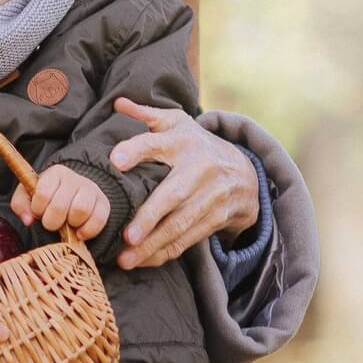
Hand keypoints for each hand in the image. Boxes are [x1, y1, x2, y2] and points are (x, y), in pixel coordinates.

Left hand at [10, 164, 108, 240]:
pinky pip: (99, 219)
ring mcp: (91, 190)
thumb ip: (21, 205)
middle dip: (52, 221)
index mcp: (54, 173)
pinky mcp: (104, 204)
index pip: (43, 193)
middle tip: (51, 223)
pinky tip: (79, 233)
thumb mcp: (28, 195)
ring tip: (66, 225)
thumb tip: (28, 219)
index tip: (39, 212)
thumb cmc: (47, 196)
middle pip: (61, 204)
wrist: (73, 193)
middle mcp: (74, 179)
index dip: (38, 208)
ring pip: (81, 210)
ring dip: (70, 224)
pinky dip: (88, 231)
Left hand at [107, 97, 261, 269]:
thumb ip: (148, 114)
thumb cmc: (196, 145)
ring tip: (127, 259)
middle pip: (172, 194)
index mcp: (183, 141)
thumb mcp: (177, 124)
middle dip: (149, 217)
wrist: (246, 170)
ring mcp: (213, 194)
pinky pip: (190, 237)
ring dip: (154, 244)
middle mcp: (200, 168)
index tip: (116, 160)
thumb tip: (119, 102)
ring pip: (181, 223)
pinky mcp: (219, 216)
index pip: (156, 143)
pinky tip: (146, 261)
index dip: (137, 150)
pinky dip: (167, 251)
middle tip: (125, 236)